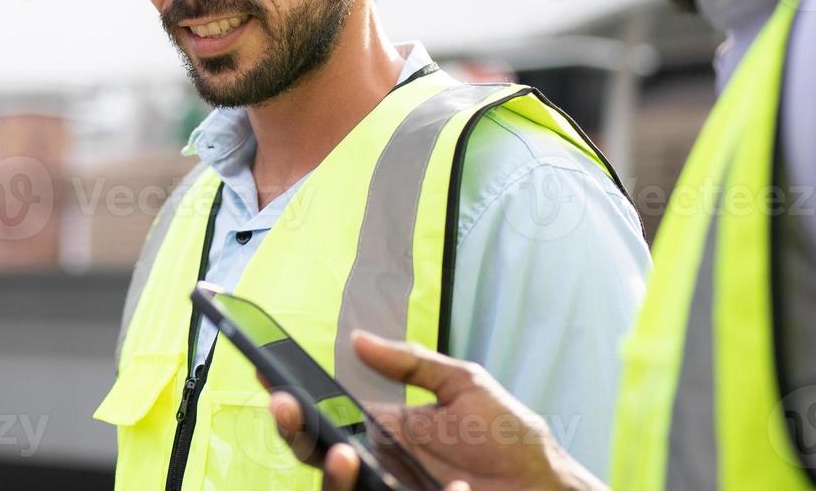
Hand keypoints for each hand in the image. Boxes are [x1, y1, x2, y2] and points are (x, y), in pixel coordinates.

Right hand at [265, 331, 607, 490]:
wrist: (548, 485)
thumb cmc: (509, 435)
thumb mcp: (462, 384)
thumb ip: (411, 363)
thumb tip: (358, 340)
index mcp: (383, 430)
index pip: (326, 418)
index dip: (294, 400)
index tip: (267, 374)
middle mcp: (380, 465)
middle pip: (318, 456)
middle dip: (295, 433)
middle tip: (287, 408)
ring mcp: (394, 490)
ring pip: (342, 490)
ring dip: (333, 475)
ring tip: (344, 453)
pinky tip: (452, 487)